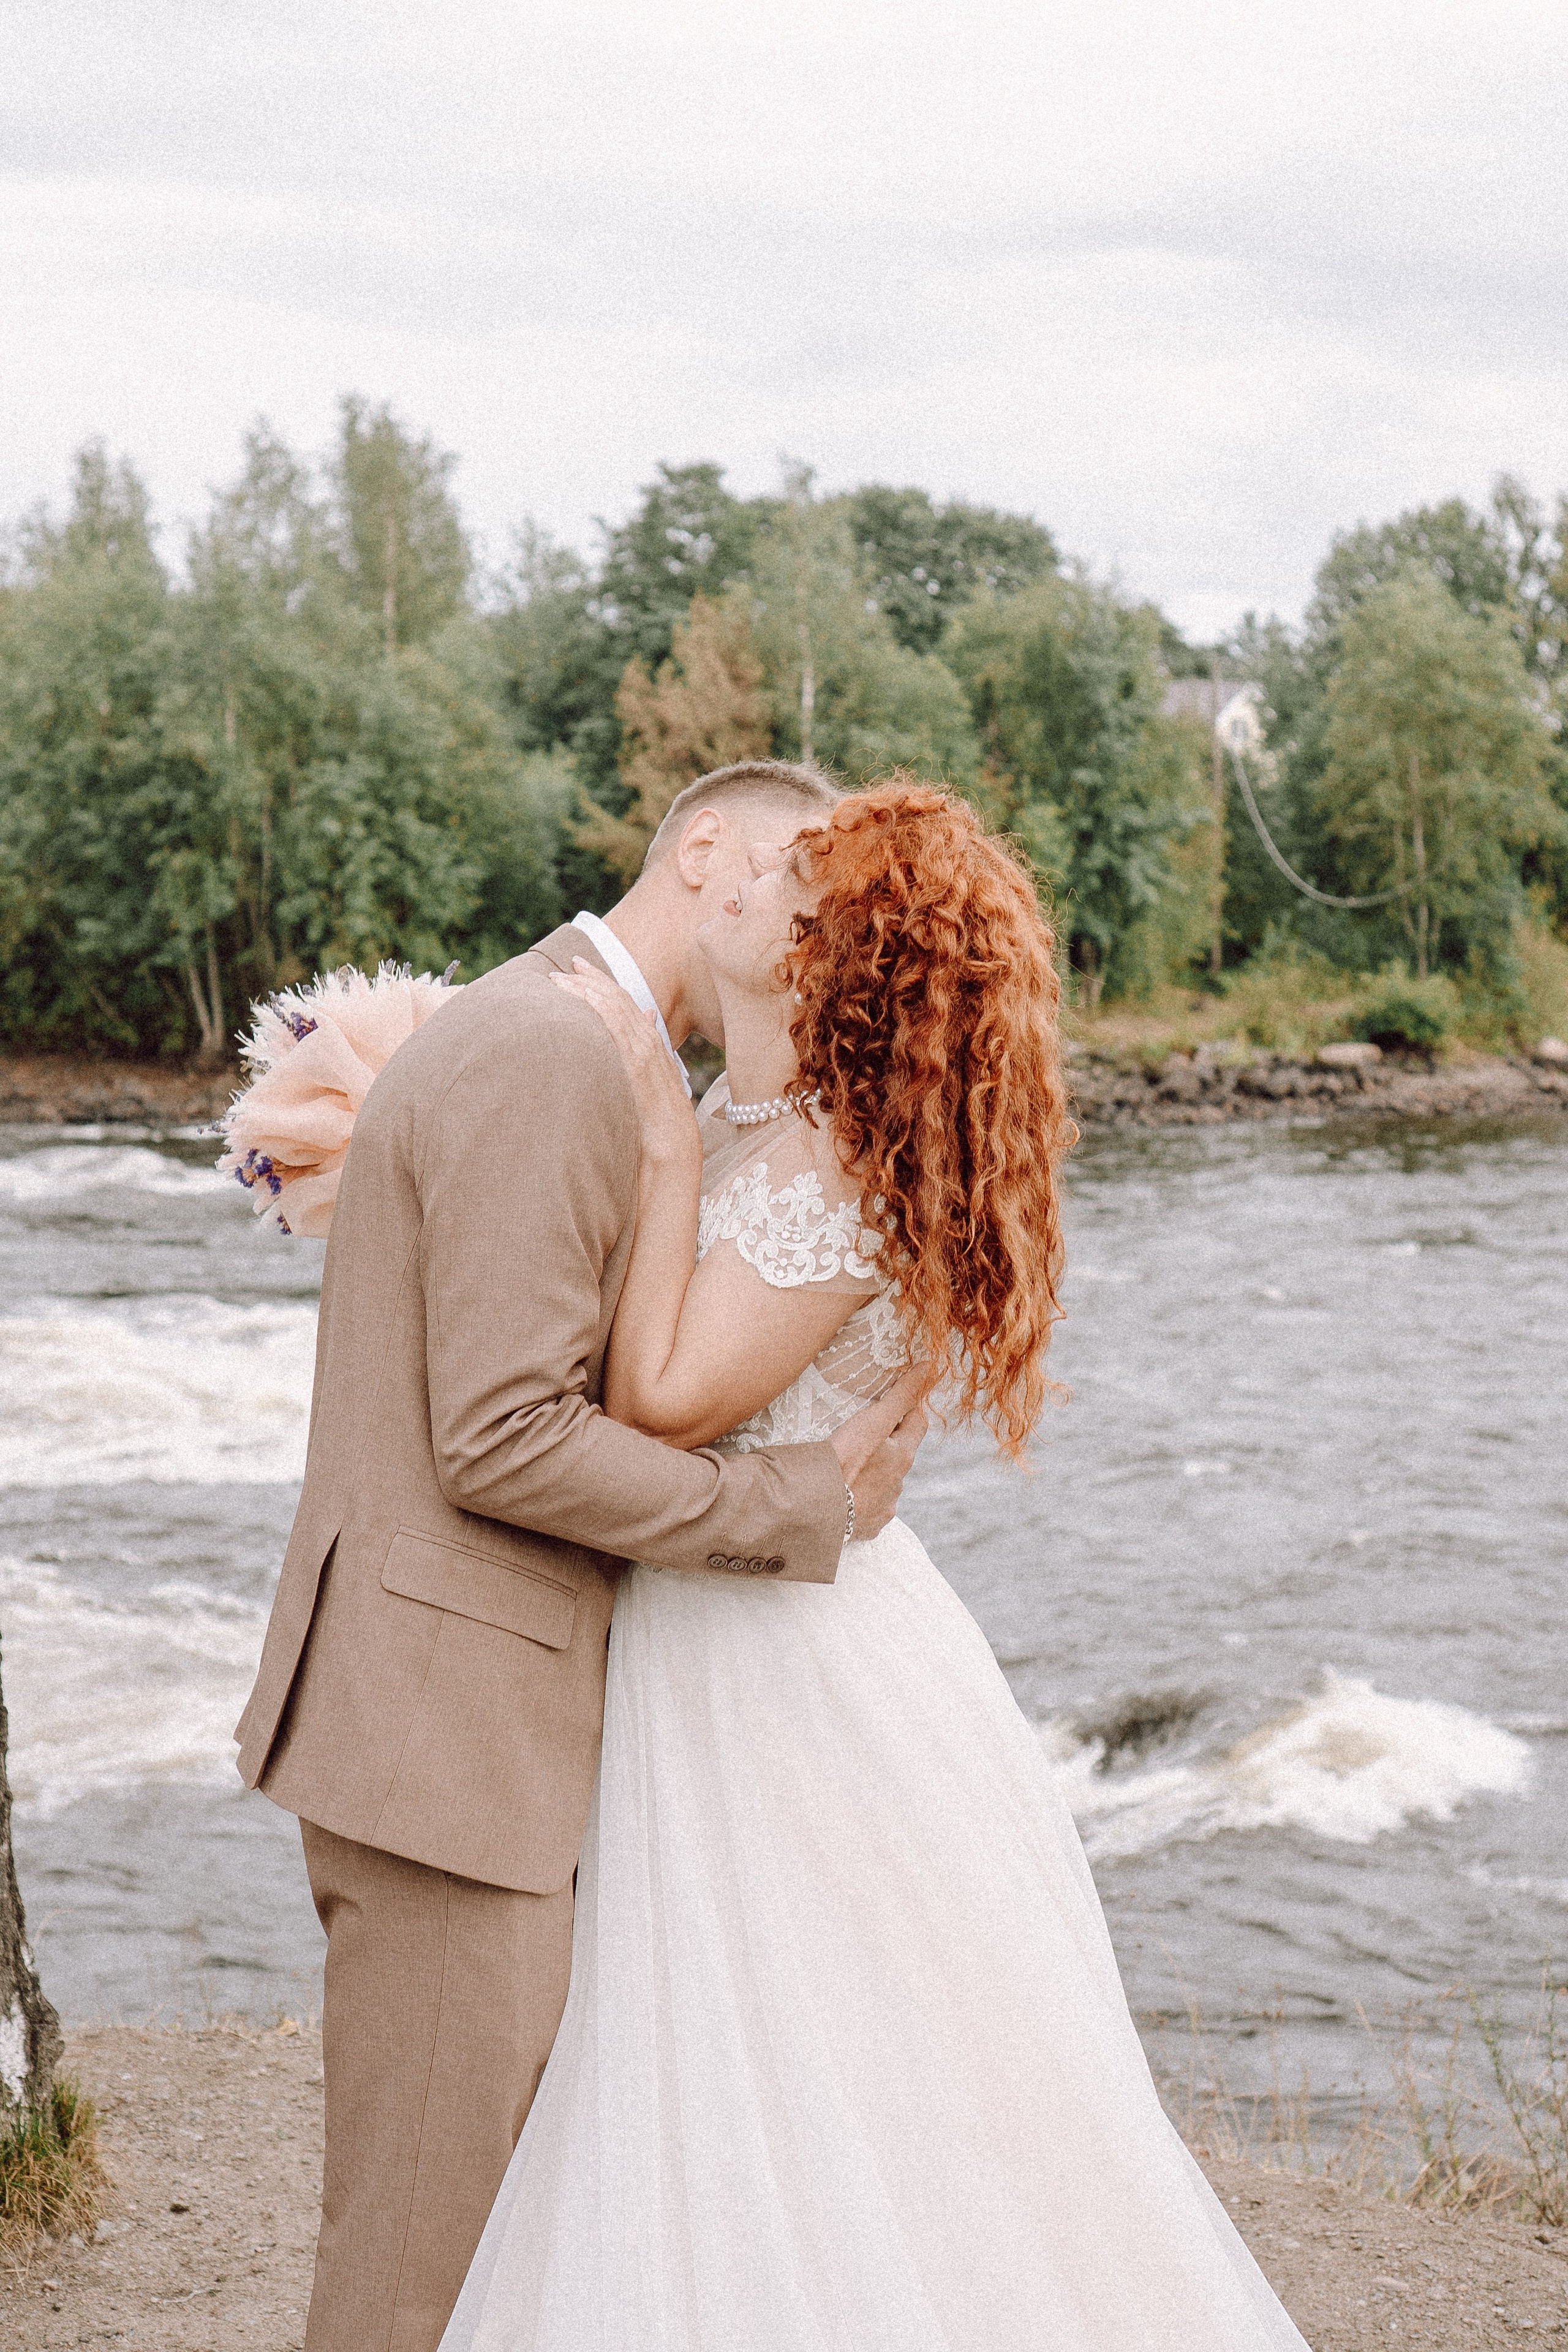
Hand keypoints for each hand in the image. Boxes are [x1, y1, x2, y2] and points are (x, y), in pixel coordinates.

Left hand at [551, 959, 697, 1175]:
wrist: (673, 1143)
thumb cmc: (658, 1120)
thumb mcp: (651, 1081)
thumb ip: (645, 1051)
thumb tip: (645, 1018)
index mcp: (650, 1043)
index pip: (624, 1001)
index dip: (601, 982)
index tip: (579, 969)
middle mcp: (648, 1041)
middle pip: (616, 998)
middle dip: (589, 980)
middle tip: (562, 969)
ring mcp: (643, 1050)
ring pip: (614, 1007)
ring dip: (586, 990)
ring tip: (559, 981)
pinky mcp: (636, 1063)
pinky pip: (617, 1027)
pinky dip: (600, 1009)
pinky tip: (581, 999)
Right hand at [829, 1367, 928, 1541]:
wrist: (817, 1508)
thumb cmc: (844, 1460)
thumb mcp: (873, 1421)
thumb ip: (901, 1396)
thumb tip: (928, 1367)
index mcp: (903, 1456)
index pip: (917, 1424)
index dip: (909, 1410)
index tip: (896, 1401)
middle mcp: (899, 1483)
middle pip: (900, 1455)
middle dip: (887, 1444)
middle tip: (864, 1433)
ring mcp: (884, 1507)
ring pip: (885, 1484)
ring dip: (873, 1474)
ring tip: (847, 1466)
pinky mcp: (868, 1526)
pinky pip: (869, 1509)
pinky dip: (861, 1500)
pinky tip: (844, 1494)